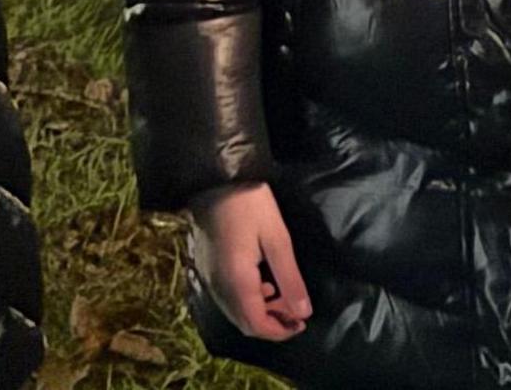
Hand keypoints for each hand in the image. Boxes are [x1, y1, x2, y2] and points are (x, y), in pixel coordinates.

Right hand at [188, 181, 312, 341]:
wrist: (215, 178)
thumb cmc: (250, 204)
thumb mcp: (277, 239)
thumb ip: (290, 279)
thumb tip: (303, 312)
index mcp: (237, 282)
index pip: (256, 325)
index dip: (280, 332)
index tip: (301, 323)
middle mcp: (219, 287)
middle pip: (244, 323)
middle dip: (271, 324)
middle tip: (295, 312)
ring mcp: (209, 278)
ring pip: (235, 312)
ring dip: (259, 312)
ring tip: (282, 296)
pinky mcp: (207, 268)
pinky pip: (227, 298)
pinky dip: (247, 300)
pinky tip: (262, 282)